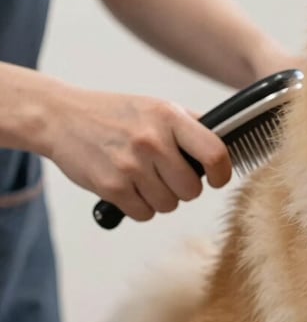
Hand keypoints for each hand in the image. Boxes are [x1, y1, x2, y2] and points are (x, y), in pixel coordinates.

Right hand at [44, 85, 230, 221]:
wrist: (62, 118)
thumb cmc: (115, 114)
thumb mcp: (157, 107)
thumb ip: (192, 124)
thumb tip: (228, 141)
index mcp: (169, 118)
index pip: (214, 152)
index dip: (222, 173)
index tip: (218, 178)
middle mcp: (152, 141)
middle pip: (192, 189)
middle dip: (185, 188)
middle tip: (170, 176)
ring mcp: (130, 165)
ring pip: (169, 205)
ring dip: (162, 198)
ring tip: (146, 179)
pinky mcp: (111, 187)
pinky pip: (144, 214)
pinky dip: (141, 207)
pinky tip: (131, 188)